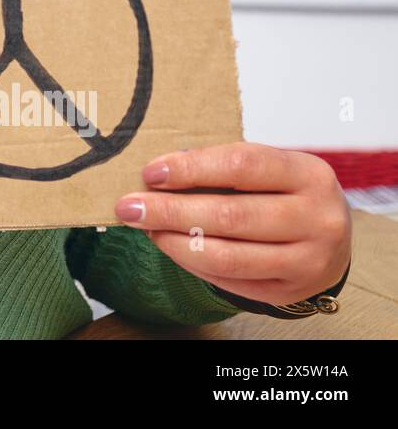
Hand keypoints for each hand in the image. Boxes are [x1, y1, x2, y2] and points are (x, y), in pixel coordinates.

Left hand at [114, 142, 351, 305]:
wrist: (329, 238)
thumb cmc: (285, 192)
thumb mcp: (268, 168)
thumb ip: (222, 166)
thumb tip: (158, 174)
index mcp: (309, 175)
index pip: (241, 166)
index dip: (191, 169)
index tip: (151, 173)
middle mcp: (317, 220)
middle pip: (230, 216)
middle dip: (170, 211)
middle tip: (129, 206)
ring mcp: (308, 261)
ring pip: (227, 256)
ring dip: (175, 242)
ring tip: (145, 228)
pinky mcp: (289, 292)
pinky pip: (229, 280)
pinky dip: (192, 263)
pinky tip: (170, 246)